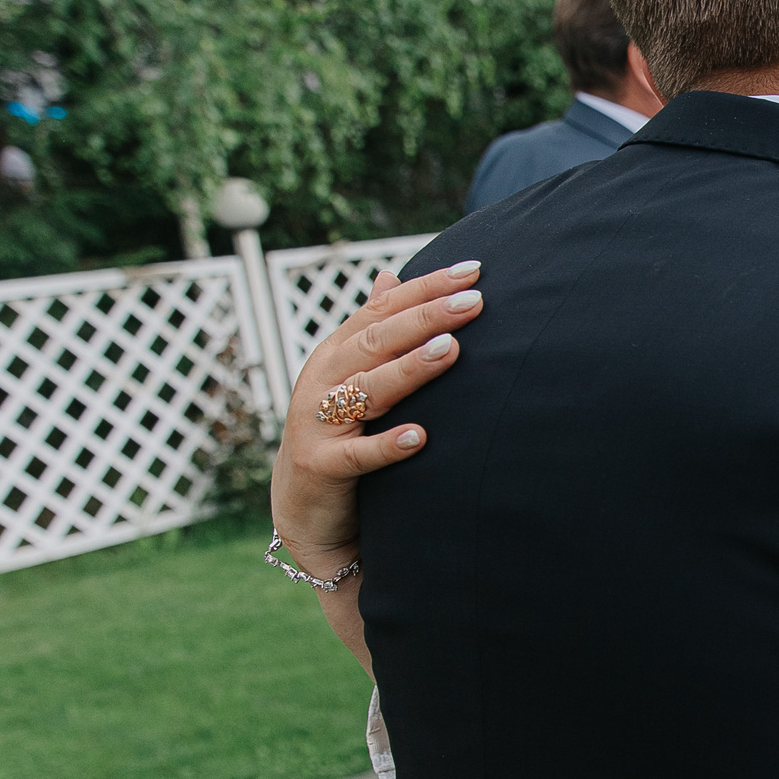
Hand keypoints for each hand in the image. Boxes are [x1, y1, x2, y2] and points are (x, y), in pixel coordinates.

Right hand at [271, 262, 483, 565]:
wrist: (303, 507)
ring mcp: (318, 423)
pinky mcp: (322, 466)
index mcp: (337, 353)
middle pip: (378, 341)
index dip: (426, 287)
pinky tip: (419, 437)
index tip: (474, 271)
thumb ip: (373, 330)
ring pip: (368, 389)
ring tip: (450, 349)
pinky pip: (358, 455)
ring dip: (410, 369)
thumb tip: (390, 278)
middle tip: (475, 301)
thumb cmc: (341, 434)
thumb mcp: (352, 377)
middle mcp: (323, 380)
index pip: (384, 310)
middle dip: (427, 317)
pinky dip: (387, 445)